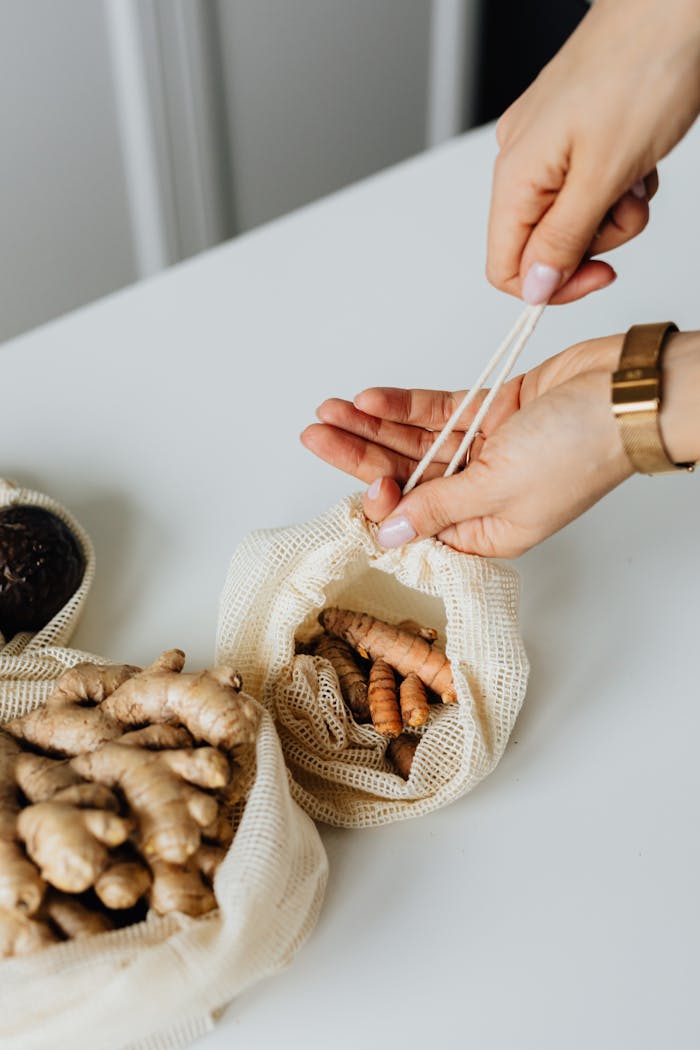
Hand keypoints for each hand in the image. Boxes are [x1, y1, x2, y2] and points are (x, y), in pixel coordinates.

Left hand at [301, 336, 633, 557]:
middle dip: (359, 455)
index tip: (361, 484)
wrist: (628, 393)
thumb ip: (437, 508)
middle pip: (406, 476)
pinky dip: (405, 405)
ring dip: (373, 426)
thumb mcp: (497, 489)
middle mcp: (482, 494)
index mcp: (487, 531)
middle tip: (316, 434)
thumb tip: (390, 533)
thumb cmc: (582, 450)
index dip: (381, 503)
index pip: (416, 522)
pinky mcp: (493, 413)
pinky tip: (370, 399)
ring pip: (415, 440)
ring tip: (330, 411)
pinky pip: (438, 412)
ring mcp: (486, 451)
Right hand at [488, 0, 699, 304]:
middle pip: (543, 244)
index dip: (550, 286)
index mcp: (515, 174)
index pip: (506, 267)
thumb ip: (563, 240)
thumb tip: (533, 289)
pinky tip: (638, 156)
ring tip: (637, 171)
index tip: (598, 275)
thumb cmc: (643, 67)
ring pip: (572, 218)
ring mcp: (547, 145)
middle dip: (595, 240)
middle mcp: (521, 161)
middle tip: (627, 204)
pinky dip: (620, 185)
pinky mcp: (573, 133)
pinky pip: (589, 187)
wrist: (675, 3)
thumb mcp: (604, 175)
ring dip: (615, 212)